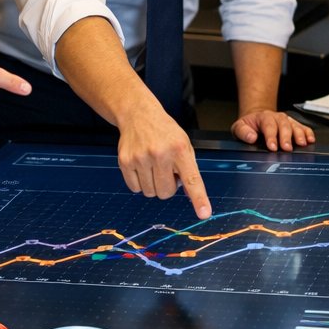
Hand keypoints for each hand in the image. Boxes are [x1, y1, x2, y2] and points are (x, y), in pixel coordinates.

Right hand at [117, 102, 211, 219]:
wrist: (138, 115)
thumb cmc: (165, 132)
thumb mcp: (184, 144)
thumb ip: (189, 170)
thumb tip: (192, 197)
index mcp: (180, 150)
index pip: (192, 179)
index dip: (199, 198)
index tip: (204, 213)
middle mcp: (160, 154)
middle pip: (166, 193)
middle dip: (168, 187)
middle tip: (166, 171)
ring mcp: (140, 158)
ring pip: (150, 193)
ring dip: (153, 185)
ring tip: (153, 166)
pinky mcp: (125, 162)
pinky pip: (135, 189)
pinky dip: (140, 183)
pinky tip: (142, 166)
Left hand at [233, 109, 314, 151]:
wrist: (257, 119)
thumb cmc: (249, 126)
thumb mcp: (239, 127)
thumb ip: (242, 132)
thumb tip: (251, 137)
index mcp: (263, 117)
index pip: (268, 125)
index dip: (271, 136)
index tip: (272, 147)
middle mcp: (277, 117)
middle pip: (283, 125)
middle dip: (286, 137)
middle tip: (287, 148)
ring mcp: (287, 120)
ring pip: (294, 125)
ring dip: (299, 135)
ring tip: (301, 144)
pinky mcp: (294, 125)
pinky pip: (303, 127)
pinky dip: (308, 133)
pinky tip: (310, 139)